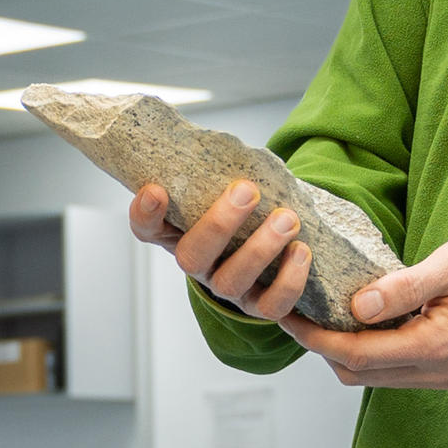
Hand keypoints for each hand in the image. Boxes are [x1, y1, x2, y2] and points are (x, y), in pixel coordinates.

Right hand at [131, 180, 311, 322]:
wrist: (271, 251)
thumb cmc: (242, 213)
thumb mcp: (221, 192)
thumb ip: (215, 172)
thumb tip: (224, 140)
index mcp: (180, 235)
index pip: (147, 230)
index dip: (145, 214)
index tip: (156, 190)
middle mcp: (199, 266)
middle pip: (192, 257)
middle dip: (220, 223)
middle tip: (248, 190)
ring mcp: (228, 289)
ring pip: (232, 280)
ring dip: (261, 249)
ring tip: (287, 219)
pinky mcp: (260, 307)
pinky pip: (271, 306)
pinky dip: (289, 281)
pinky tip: (302, 251)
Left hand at [287, 226, 447, 388]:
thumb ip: (404, 288)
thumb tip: (358, 307)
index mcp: (436, 347)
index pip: (356, 354)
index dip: (315, 338)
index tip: (288, 315)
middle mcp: (437, 371)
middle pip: (357, 374)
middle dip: (321, 347)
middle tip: (295, 313)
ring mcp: (443, 374)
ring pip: (372, 376)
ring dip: (343, 350)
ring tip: (320, 315)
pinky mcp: (446, 368)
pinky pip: (392, 369)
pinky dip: (367, 350)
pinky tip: (358, 320)